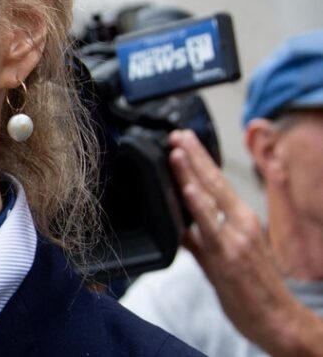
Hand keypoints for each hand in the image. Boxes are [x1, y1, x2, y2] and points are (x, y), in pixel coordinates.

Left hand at [168, 129, 322, 356]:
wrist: (277, 320)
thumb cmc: (253, 290)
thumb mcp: (224, 256)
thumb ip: (200, 240)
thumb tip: (180, 228)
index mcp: (242, 220)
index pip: (217, 183)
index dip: (198, 161)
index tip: (182, 141)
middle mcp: (241, 224)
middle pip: (214, 182)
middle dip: (193, 156)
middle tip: (176, 134)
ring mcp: (235, 238)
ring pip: (210, 198)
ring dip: (191, 172)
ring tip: (177, 150)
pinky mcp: (228, 255)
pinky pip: (209, 226)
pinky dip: (198, 205)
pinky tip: (187, 189)